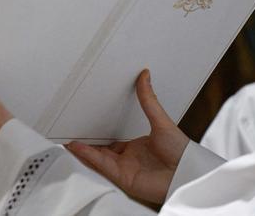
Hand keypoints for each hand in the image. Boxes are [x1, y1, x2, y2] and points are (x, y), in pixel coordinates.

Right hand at [66, 69, 187, 205]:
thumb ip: (148, 100)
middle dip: (85, 142)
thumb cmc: (182, 152)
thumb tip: (145, 76)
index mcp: (137, 147)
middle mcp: (129, 159)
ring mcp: (124, 169)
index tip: (85, 122)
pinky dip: (88, 156)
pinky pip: (101, 165)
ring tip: (66, 139)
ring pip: (97, 158)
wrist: (189, 174)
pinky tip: (76, 147)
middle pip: (100, 150)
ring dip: (82, 149)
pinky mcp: (122, 178)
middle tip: (69, 131)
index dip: (98, 133)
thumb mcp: (162, 121)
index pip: (112, 141)